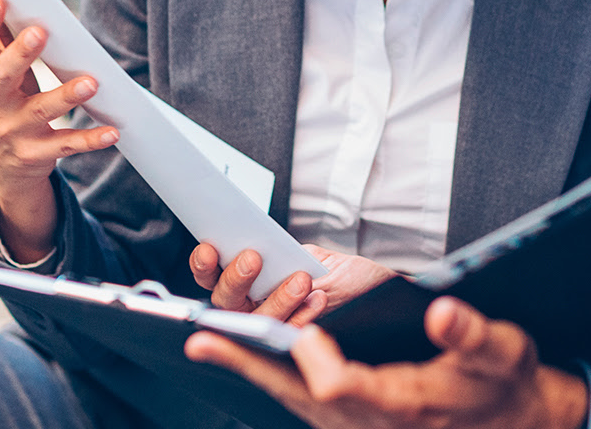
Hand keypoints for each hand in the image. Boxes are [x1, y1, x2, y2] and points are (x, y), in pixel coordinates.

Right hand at [0, 0, 118, 262]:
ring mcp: (14, 131)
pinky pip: (66, 145)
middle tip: (41, 30)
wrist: (5, 166)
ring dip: (65, 96)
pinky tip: (114, 131)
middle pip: (4, 76)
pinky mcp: (37, 155)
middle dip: (21, 53)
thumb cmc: (1, 95)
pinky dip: (90, 140)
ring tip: (91, 82)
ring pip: (40, 111)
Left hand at [185, 297, 589, 428]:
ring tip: (207, 341)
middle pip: (298, 396)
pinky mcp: (353, 422)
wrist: (511, 422)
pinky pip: (303, 401)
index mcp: (404, 402)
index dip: (316, 362)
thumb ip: (471, 332)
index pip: (341, 389)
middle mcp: (372, 423)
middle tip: (203, 340)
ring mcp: (359, 427)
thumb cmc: (501, 383)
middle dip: (250, 366)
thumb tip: (440, 311)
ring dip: (252, 369)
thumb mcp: (502, 352)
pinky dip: (272, 376)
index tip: (303, 334)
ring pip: (293, 400)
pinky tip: (249, 354)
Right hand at [192, 244, 395, 323]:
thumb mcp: (318, 256)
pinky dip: (301, 318)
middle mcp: (258, 305)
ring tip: (299, 279)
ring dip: (275, 299)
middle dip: (235, 279)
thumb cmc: (352, 278)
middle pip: (226, 300)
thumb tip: (258, 244)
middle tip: (252, 259)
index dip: (204, 264)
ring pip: (257, 321)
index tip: (211, 249)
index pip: (214, 273)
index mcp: (254, 279)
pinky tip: (317, 299)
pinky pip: (288, 337)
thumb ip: (286, 255)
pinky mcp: (299, 346)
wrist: (386, 297)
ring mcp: (277, 327)